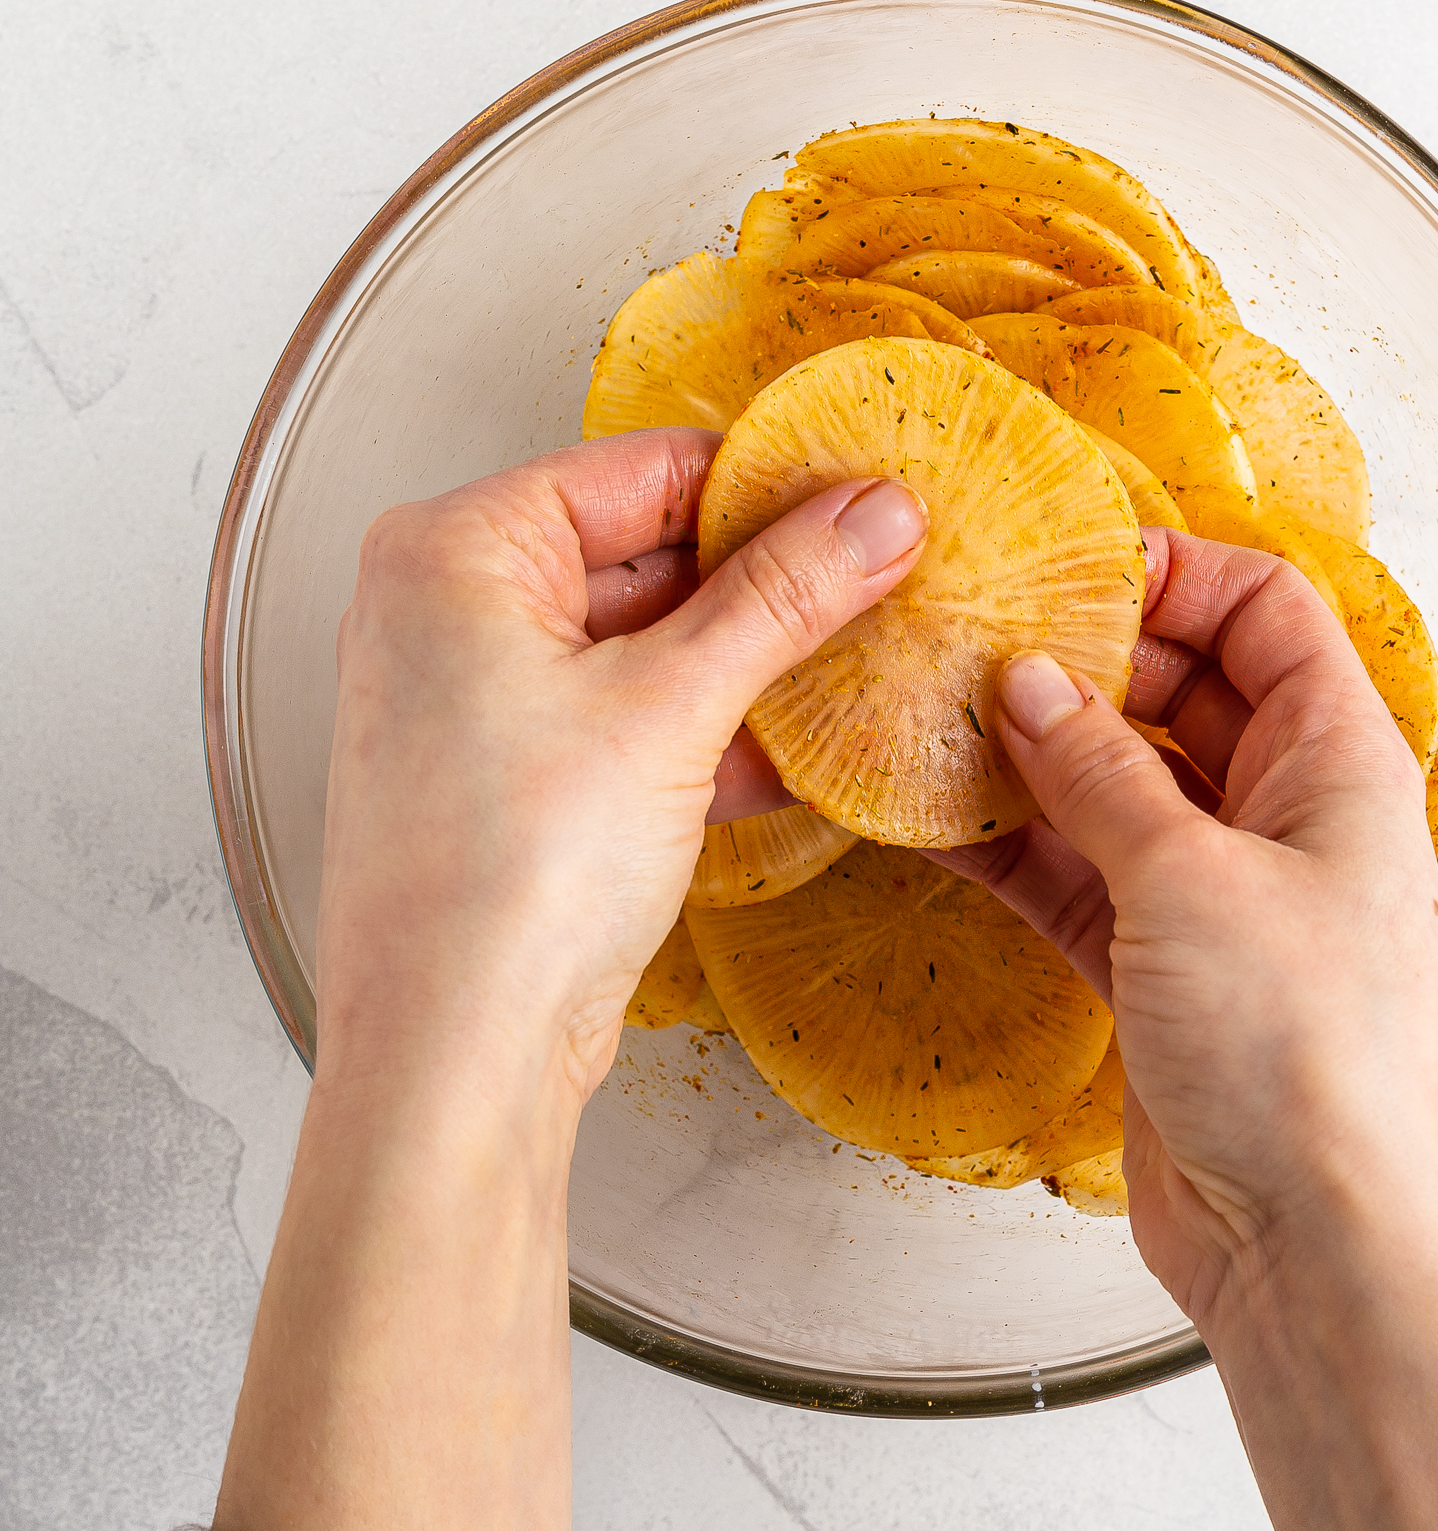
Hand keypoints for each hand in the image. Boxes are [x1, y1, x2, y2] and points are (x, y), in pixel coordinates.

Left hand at [216, 430, 925, 1530]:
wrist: (458, 1060)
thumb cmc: (507, 882)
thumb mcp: (672, 709)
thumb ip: (783, 598)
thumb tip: (874, 514)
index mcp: (455, 552)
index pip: (640, 470)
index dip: (766, 481)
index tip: (871, 493)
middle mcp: (452, 614)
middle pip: (647, 553)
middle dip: (769, 575)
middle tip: (892, 571)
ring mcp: (486, 705)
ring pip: (652, 646)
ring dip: (757, 659)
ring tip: (872, 653)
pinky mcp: (526, 788)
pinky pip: (641, 724)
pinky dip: (720, 730)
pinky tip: (812, 744)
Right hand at [938, 527, 1437, 1324]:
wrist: (1325, 1248)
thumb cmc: (1313, 1059)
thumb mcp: (1194, 879)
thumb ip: (1104, 775)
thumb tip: (1037, 685)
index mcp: (1338, 765)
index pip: (1267, 614)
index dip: (1174, 574)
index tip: (1066, 567)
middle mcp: (1287, 822)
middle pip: (1183, 693)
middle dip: (1082, 661)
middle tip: (972, 640)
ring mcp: (1221, 903)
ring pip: (1116, 790)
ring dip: (1031, 758)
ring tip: (929, 718)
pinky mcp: (1162, 980)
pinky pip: (1078, 881)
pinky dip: (1014, 850)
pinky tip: (935, 820)